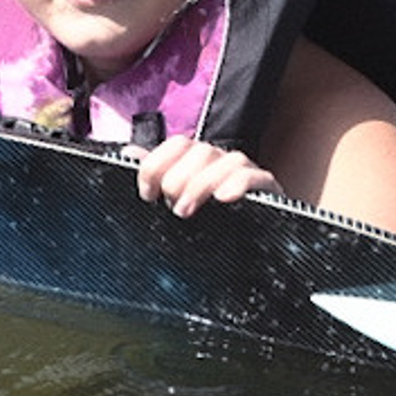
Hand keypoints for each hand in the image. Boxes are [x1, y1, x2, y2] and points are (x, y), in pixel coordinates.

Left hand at [130, 133, 279, 216]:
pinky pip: (255, 176)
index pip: (177, 144)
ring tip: (187, 211)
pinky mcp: (267, 189)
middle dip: (179, 179)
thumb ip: (153, 175)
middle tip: (171, 207)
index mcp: (196, 159)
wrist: (246, 250)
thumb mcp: (173, 201)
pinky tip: (223, 198)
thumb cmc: (204, 223)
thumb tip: (129, 153)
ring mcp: (245, 172)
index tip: (146, 194)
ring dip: (202, 184)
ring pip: (228, 160)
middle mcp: (220, 160)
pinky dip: (239, 184)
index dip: (156, 165)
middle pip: (200, 150)